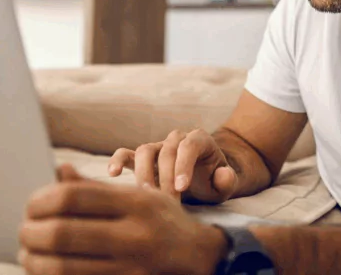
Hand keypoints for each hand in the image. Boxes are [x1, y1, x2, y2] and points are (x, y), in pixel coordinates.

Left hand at [19, 164, 227, 274]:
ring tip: (27, 253)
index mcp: (135, 203)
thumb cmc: (162, 219)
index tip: (30, 205)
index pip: (73, 197)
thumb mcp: (138, 193)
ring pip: (63, 268)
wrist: (200, 257)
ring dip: (35, 261)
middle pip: (62, 234)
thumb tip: (57, 172)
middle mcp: (134, 235)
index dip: (41, 200)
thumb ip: (95, 187)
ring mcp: (130, 267)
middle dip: (31, 233)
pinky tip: (45, 269)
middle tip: (23, 231)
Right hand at [108, 129, 238, 203]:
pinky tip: (112, 174)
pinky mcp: (141, 158)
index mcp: (199, 140)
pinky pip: (126, 154)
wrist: (203, 180)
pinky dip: (118, 161)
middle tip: (166, 202)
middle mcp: (176, 139)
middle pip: (166, 150)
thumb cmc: (213, 182)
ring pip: (144, 150)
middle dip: (165, 177)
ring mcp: (158, 147)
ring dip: (144, 174)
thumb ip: (228, 180)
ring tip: (145, 196)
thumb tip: (222, 174)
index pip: (189, 146)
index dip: (183, 165)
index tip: (180, 189)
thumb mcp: (226, 185)